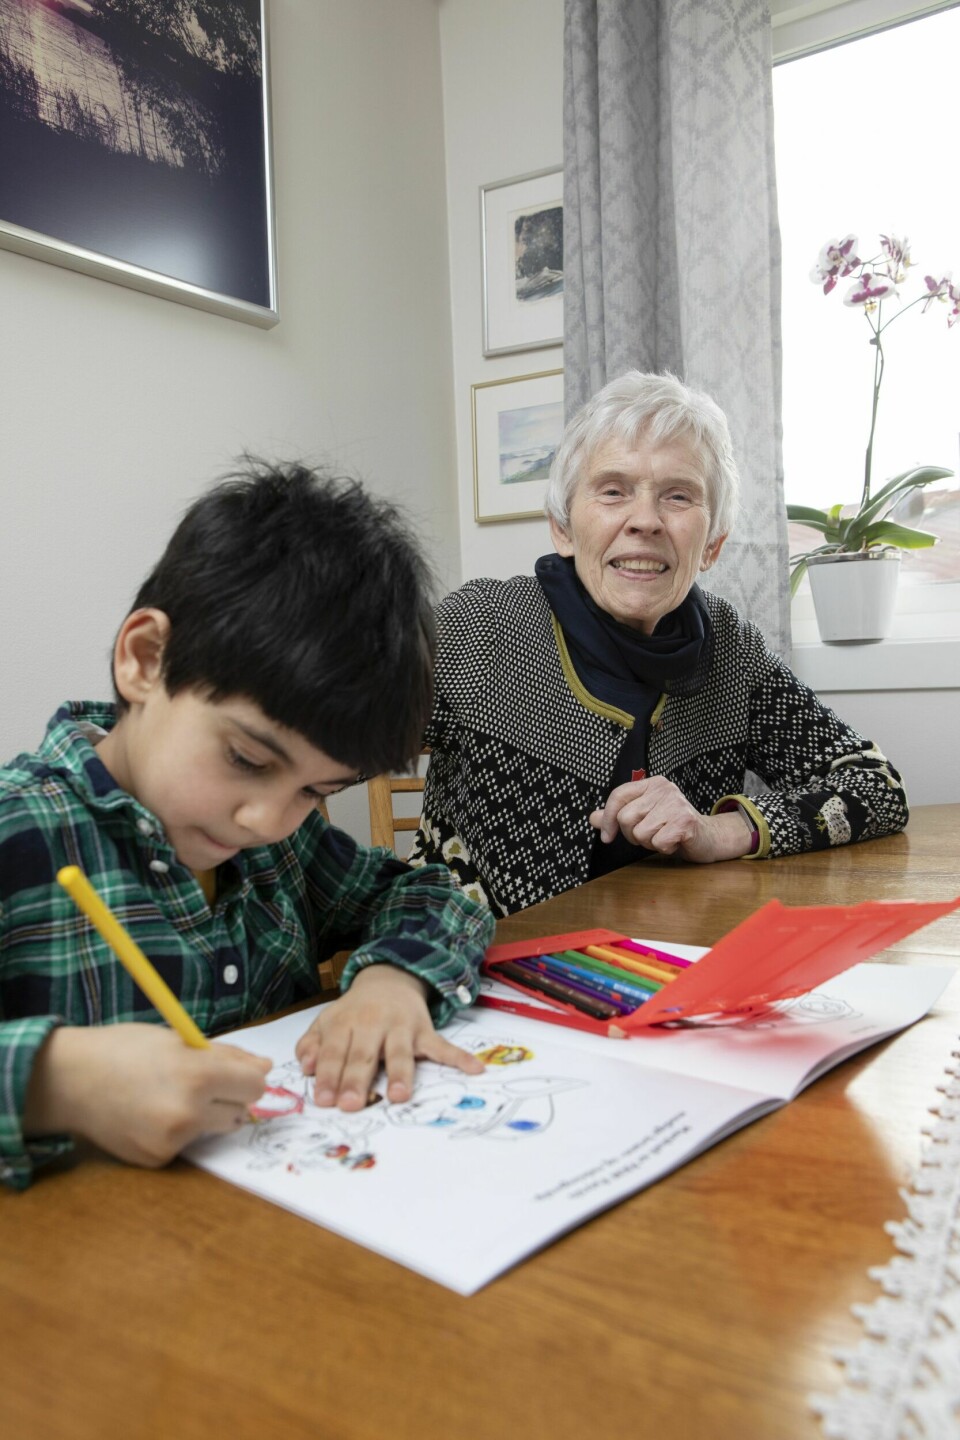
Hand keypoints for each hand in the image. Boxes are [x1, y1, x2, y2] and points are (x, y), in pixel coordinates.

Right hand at [24, 1024, 271, 1167]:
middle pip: (240, 1111)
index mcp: (197, 1074)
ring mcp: (173, 1140)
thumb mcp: (179, 1040)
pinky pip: (188, 1145)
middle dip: (228, 1097)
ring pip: (216, 1129)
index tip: (236, 1072)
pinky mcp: (158, 1159)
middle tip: (199, 1083)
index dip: (248, 1077)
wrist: (72, 1080)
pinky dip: (179, 1132)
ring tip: (172, 1097)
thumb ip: (227, 1056)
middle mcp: (189, 1112)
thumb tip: (264, 1068)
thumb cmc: (126, 1049)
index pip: (255, 1086)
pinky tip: (151, 1115)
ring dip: (207, 1115)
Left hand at [296, 963, 483, 1110]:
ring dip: (400, 1073)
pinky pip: (442, 1046)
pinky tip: (474, 1069)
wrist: (389, 979)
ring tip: (398, 1096)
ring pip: (399, 1052)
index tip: (324, 1100)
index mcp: (346, 1023)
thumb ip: (312, 1044)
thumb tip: (306, 1067)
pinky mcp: (425, 1031)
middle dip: (356, 1080)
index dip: (328, 1075)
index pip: (335, 1051)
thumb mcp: (327, 1022)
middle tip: (350, 1105)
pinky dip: (459, 1058)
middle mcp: (373, 1024)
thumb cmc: (354, 1012)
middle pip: (364, 1055)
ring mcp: (401, 1028)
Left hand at [590, 777, 753, 862]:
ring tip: (664, 836)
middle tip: (652, 834)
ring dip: (649, 842)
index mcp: (652, 784)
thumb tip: (593, 818)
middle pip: (625, 818)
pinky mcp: (685, 822)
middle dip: (633, 834)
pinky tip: (674, 841)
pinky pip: (657, 842)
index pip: (618, 796)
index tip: (607, 837)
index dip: (608, 819)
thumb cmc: (672, 826)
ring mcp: (676, 804)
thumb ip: (618, 816)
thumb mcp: (643, 817)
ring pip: (640, 833)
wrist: (708, 837)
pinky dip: (664, 848)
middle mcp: (664, 789)